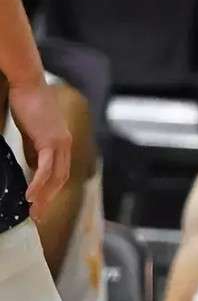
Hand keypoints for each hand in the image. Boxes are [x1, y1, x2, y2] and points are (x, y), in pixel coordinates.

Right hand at [7, 78, 69, 219]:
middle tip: (38, 215)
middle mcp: (66, 144)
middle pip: (61, 179)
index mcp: (63, 142)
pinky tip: (30, 195)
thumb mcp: (33, 131)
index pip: (61, 172)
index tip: (42, 205)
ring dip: (44, 196)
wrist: (28, 85)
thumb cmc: (28, 104)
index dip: (52, 190)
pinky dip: (39, 183)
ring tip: (33, 211)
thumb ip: (36, 147)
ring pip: (55, 176)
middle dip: (49, 199)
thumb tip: (32, 164)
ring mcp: (60, 142)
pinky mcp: (50, 140)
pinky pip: (45, 168)